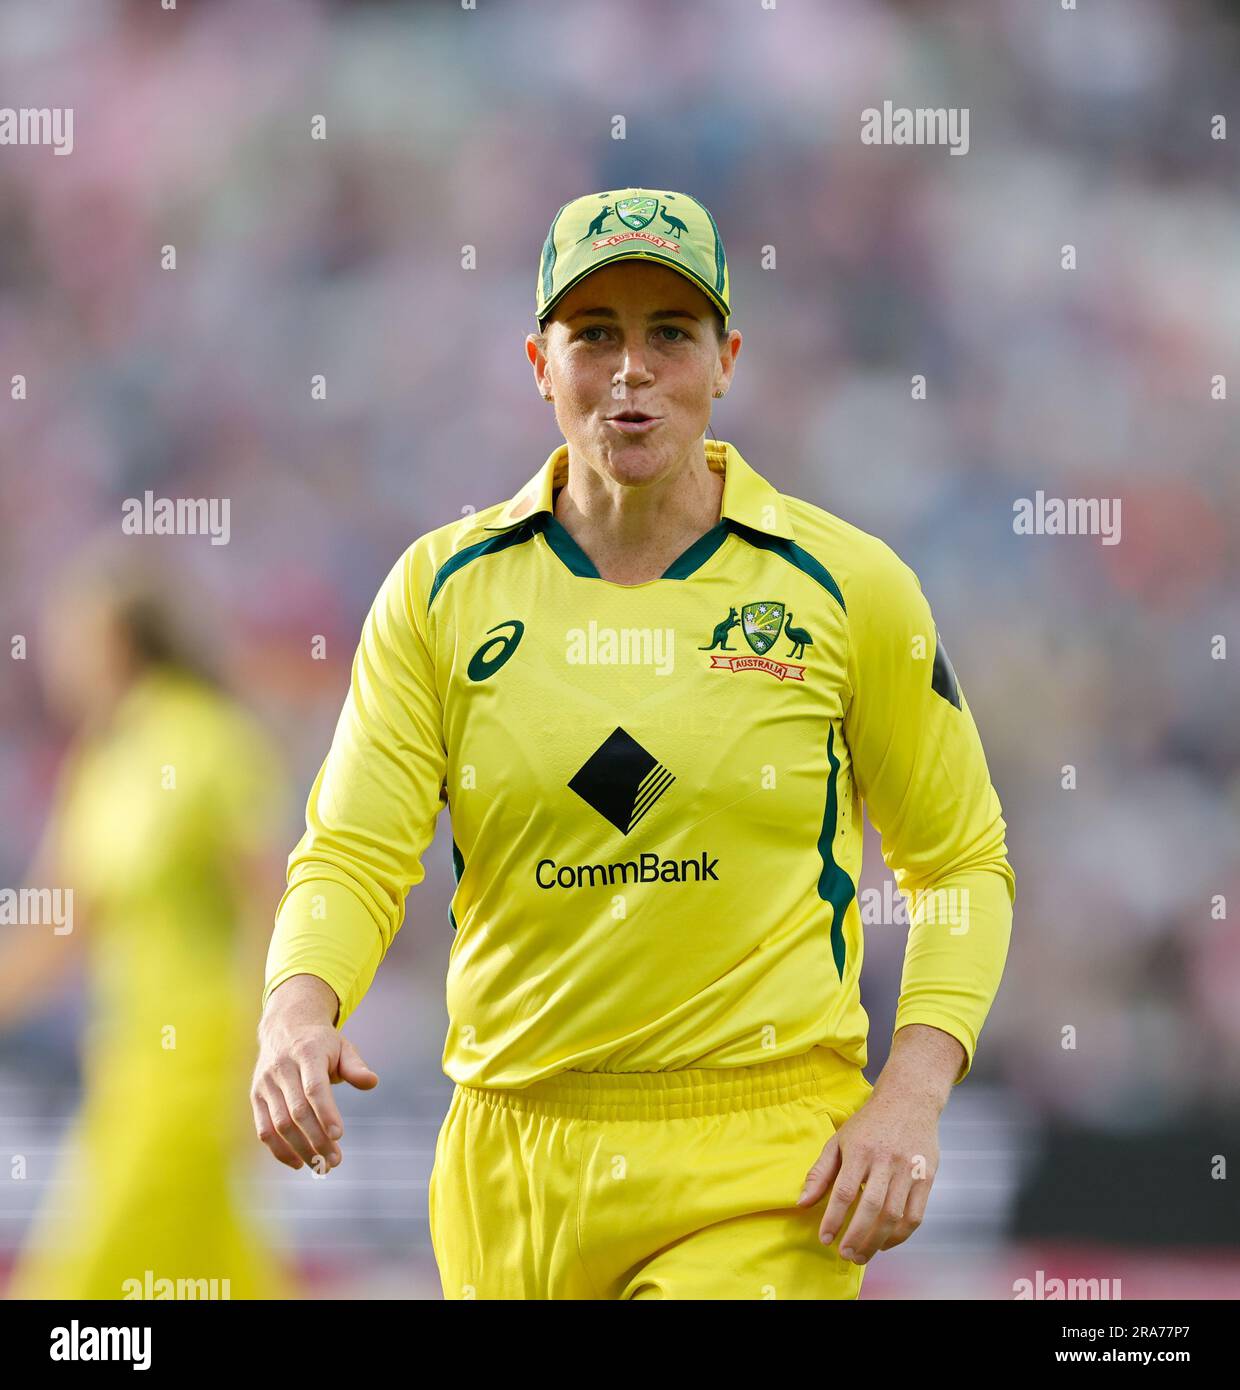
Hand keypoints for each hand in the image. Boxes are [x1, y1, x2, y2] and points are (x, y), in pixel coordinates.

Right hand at [251, 976, 378, 1171]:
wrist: (284, 1027)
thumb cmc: (320, 1043)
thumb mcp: (342, 1046)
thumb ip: (355, 1067)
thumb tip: (372, 1082)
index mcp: (306, 1053)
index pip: (314, 1087)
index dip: (326, 1113)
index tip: (339, 1136)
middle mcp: (282, 1068)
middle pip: (298, 1111)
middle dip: (317, 1139)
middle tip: (335, 1161)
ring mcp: (265, 1083)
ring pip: (280, 1124)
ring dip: (300, 1149)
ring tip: (321, 1166)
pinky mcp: (255, 1097)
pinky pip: (264, 1129)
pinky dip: (279, 1150)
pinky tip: (298, 1162)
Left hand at [794, 1087, 940, 1263]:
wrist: (909, 1100)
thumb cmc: (869, 1124)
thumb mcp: (839, 1140)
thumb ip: (820, 1173)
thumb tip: (802, 1203)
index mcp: (860, 1149)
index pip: (845, 1191)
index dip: (833, 1219)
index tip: (824, 1238)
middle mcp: (886, 1160)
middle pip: (871, 1207)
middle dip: (856, 1237)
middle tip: (844, 1254)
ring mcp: (909, 1170)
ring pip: (894, 1216)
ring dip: (877, 1241)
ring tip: (861, 1255)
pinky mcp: (926, 1177)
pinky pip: (915, 1216)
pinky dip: (900, 1236)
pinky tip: (885, 1243)